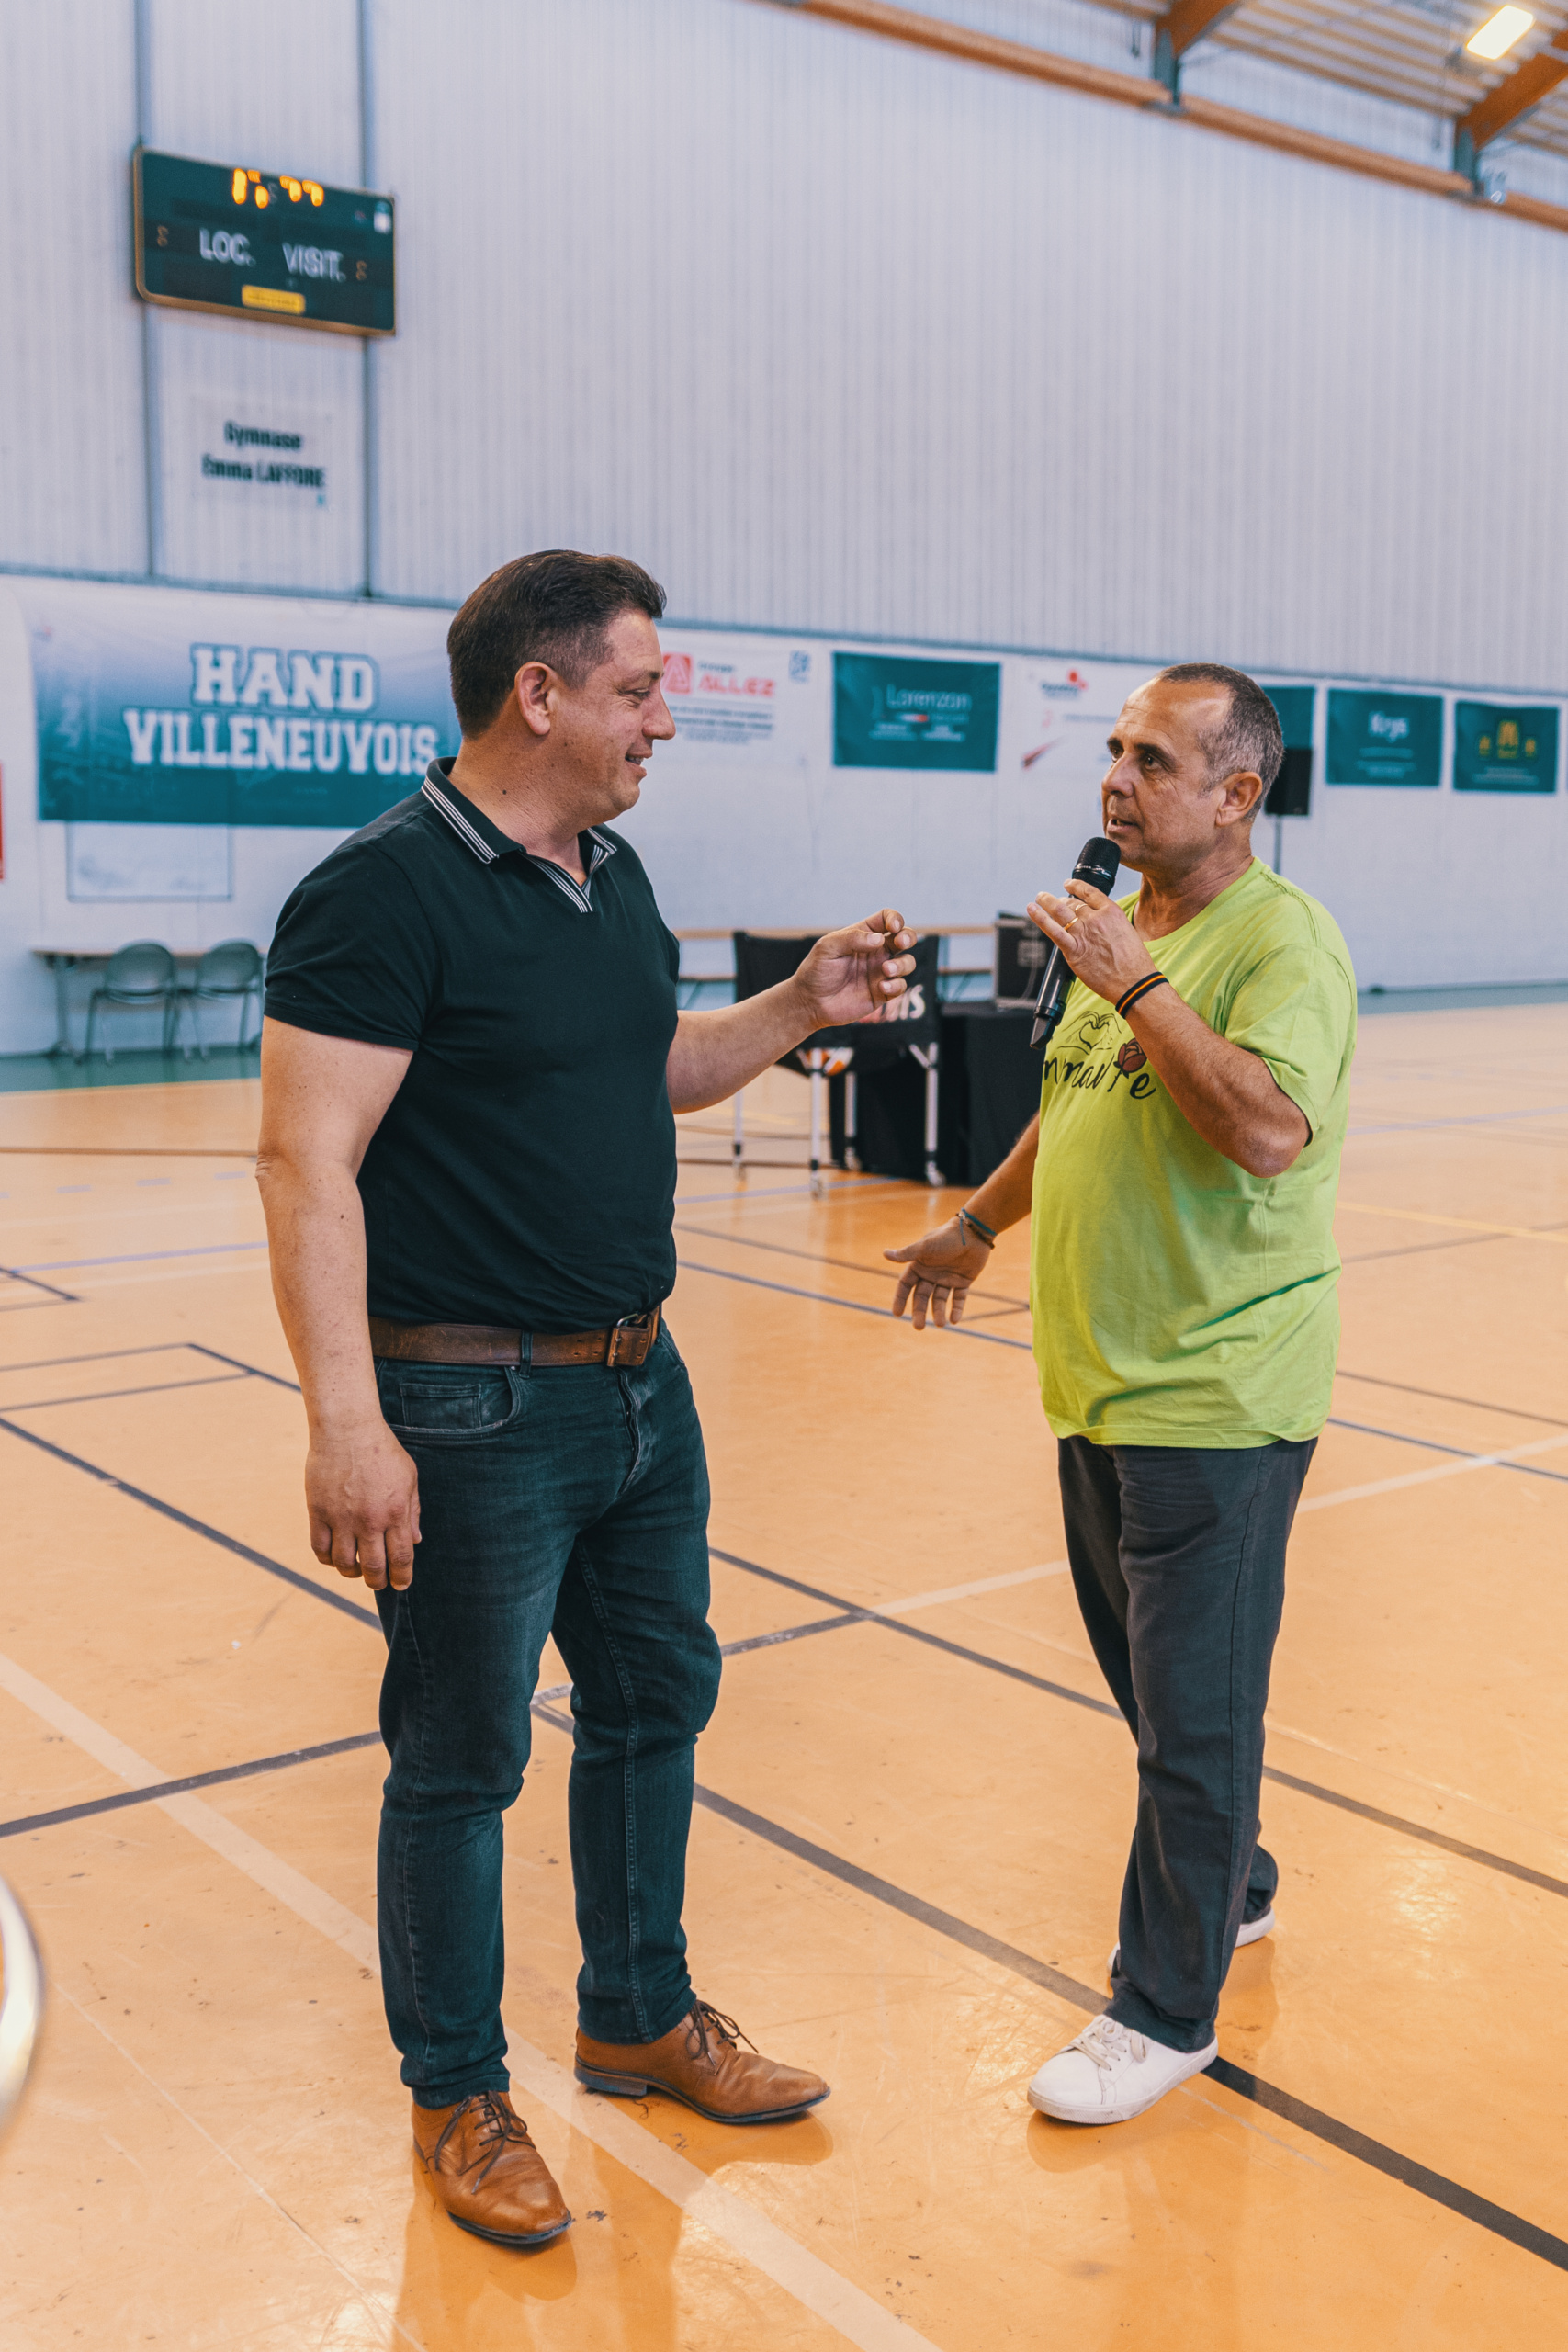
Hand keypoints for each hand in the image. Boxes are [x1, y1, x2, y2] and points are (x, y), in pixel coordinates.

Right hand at [305, 1419, 420, 1591]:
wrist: (347, 1429)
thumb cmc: (382, 1450)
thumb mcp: (409, 1477)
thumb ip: (413, 1511)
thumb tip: (416, 1540)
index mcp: (395, 1512)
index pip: (401, 1557)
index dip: (402, 1576)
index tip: (401, 1584)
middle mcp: (369, 1520)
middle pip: (373, 1567)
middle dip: (378, 1582)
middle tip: (379, 1583)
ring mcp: (341, 1518)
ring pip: (344, 1564)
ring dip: (352, 1573)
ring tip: (357, 1570)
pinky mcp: (318, 1512)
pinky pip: (320, 1549)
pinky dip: (328, 1560)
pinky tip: (335, 1557)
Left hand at [794, 910, 915, 1028]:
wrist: (810, 1003)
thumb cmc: (816, 971)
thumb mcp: (828, 947)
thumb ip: (852, 938)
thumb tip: (879, 939)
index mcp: (864, 935)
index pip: (886, 919)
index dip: (895, 919)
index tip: (892, 928)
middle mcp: (876, 952)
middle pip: (904, 937)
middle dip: (909, 937)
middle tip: (901, 942)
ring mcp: (880, 972)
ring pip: (907, 962)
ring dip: (902, 964)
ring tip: (885, 969)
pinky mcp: (882, 993)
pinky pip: (900, 986)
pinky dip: (896, 985)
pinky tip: (881, 987)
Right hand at [883, 1217, 993, 1328]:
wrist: (973, 1232)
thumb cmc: (946, 1237)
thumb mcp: (925, 1246)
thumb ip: (907, 1253)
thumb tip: (885, 1253)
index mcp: (919, 1265)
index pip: (906, 1285)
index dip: (900, 1299)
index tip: (897, 1313)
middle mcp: (931, 1274)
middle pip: (922, 1297)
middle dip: (920, 1312)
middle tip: (919, 1326)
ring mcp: (947, 1279)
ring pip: (940, 1300)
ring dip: (939, 1313)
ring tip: (941, 1324)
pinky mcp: (962, 1281)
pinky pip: (958, 1298)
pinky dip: (956, 1309)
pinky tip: (954, 1320)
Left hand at [1027, 880, 1152, 1007]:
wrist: (1134, 982)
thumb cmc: (1135, 964)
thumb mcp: (1128, 933)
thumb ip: (1111, 926)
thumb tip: (1100, 927)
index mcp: (1112, 912)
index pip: (1089, 892)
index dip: (1076, 886)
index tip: (1068, 884)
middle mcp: (1096, 919)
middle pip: (1072, 903)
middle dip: (1059, 899)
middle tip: (1051, 898)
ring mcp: (1084, 933)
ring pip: (1060, 911)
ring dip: (1046, 902)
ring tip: (1039, 897)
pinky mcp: (1074, 950)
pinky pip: (1053, 931)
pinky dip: (1040, 918)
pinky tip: (1032, 909)